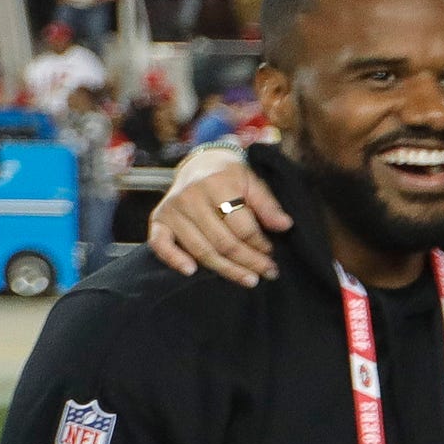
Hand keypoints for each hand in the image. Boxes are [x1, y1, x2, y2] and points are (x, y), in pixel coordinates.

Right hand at [147, 148, 289, 286]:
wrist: (199, 164)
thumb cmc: (229, 176)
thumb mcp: (251, 181)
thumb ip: (267, 204)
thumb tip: (284, 226)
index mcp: (216, 184)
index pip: (241, 226)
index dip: (260, 244)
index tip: (271, 253)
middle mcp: (190, 196)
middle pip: (222, 241)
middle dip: (248, 260)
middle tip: (268, 272)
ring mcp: (172, 209)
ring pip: (200, 250)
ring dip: (226, 269)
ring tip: (249, 279)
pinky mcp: (158, 219)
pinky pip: (160, 244)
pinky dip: (174, 259)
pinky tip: (191, 271)